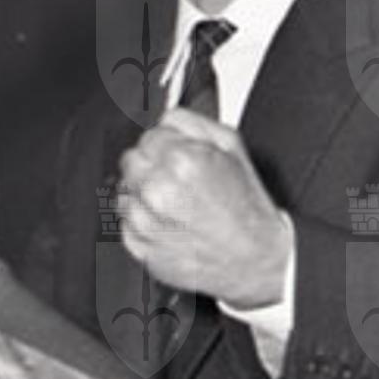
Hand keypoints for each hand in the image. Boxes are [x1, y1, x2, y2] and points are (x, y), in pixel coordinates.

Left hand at [116, 108, 291, 309]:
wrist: (254, 259)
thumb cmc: (246, 208)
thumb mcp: (232, 147)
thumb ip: (192, 122)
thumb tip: (167, 119)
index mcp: (182, 161)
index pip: (149, 135)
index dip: (167, 143)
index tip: (178, 154)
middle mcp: (158, 191)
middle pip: (131, 160)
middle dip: (152, 165)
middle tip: (178, 179)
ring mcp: (146, 222)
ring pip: (124, 191)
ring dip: (144, 193)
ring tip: (177, 204)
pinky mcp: (140, 248)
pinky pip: (125, 222)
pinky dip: (143, 221)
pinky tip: (171, 223)